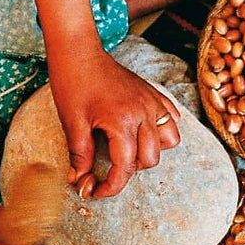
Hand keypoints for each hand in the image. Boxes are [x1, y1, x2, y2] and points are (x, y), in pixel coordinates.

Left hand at [46, 45, 180, 198]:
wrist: (78, 52)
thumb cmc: (73, 84)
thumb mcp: (73, 123)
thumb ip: (80, 155)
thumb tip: (78, 181)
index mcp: (122, 122)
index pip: (125, 167)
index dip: (111, 186)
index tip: (96, 191)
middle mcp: (143, 113)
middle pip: (150, 159)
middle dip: (129, 171)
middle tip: (106, 170)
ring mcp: (151, 102)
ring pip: (170, 140)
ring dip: (151, 151)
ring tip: (128, 150)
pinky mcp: (153, 94)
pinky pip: (172, 117)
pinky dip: (163, 130)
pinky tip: (143, 131)